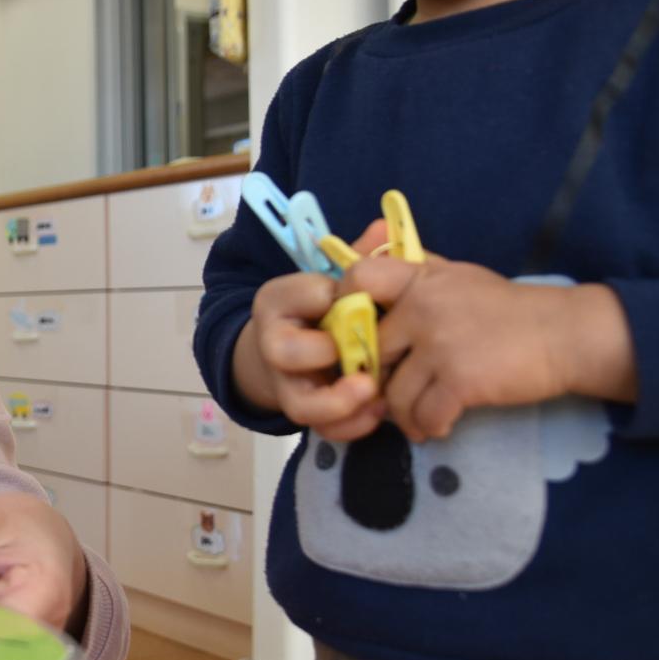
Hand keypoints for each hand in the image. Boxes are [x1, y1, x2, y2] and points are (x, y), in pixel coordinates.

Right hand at [232, 218, 390, 439]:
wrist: (295, 347)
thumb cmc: (322, 307)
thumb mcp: (334, 277)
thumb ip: (358, 258)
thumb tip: (385, 229)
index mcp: (278, 301)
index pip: (290, 295)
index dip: (322, 296)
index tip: (347, 292)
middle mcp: (273, 343)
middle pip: (282, 352)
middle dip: (322, 352)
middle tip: (358, 346)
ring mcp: (287, 383)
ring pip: (301, 404)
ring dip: (339, 401)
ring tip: (375, 391)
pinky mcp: (306, 412)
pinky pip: (323, 430)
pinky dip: (352, 425)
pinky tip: (380, 410)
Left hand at [343, 254, 636, 441]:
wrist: (564, 333)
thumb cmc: (508, 308)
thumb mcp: (458, 276)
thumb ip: (416, 273)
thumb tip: (370, 265)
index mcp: (420, 278)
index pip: (358, 279)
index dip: (344, 307)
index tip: (356, 335)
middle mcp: (422, 307)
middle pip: (370, 352)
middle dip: (376, 381)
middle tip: (389, 396)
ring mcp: (440, 344)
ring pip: (393, 393)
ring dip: (402, 414)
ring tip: (416, 419)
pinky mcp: (460, 380)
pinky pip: (423, 415)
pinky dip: (427, 426)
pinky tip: (438, 425)